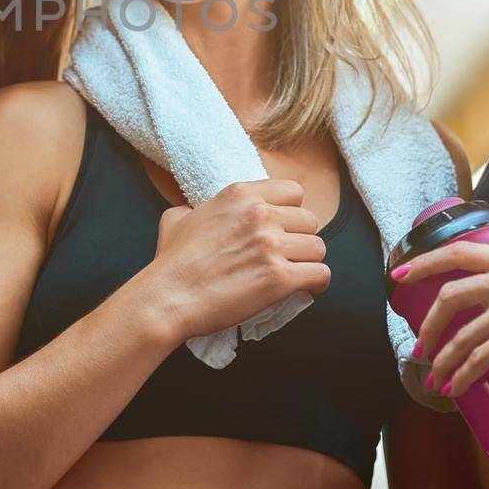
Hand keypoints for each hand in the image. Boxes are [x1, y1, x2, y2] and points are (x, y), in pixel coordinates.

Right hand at [143, 178, 329, 341]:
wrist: (168, 297)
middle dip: (300, 238)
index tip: (283, 227)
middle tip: (286, 255)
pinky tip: (303, 289)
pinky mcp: (280, 278)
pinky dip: (315, 284)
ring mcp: (271, 245)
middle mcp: (260, 214)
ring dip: (308, 262)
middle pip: (309, 220)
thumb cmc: (171, 262)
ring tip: (294, 274)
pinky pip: (320, 274)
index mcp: (240, 195)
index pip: (293, 191)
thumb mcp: (178, 218)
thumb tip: (197, 211)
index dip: (290, 211)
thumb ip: (198, 208)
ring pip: (318, 248)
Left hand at [396, 239, 488, 396]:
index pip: (458, 253)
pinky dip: (463, 375)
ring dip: (442, 360)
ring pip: (462, 335)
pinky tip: (455, 387)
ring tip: (435, 376)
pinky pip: (480, 357)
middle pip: (449, 297)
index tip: (399, 275)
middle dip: (428, 326)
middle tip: (419, 346)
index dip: (424, 263)